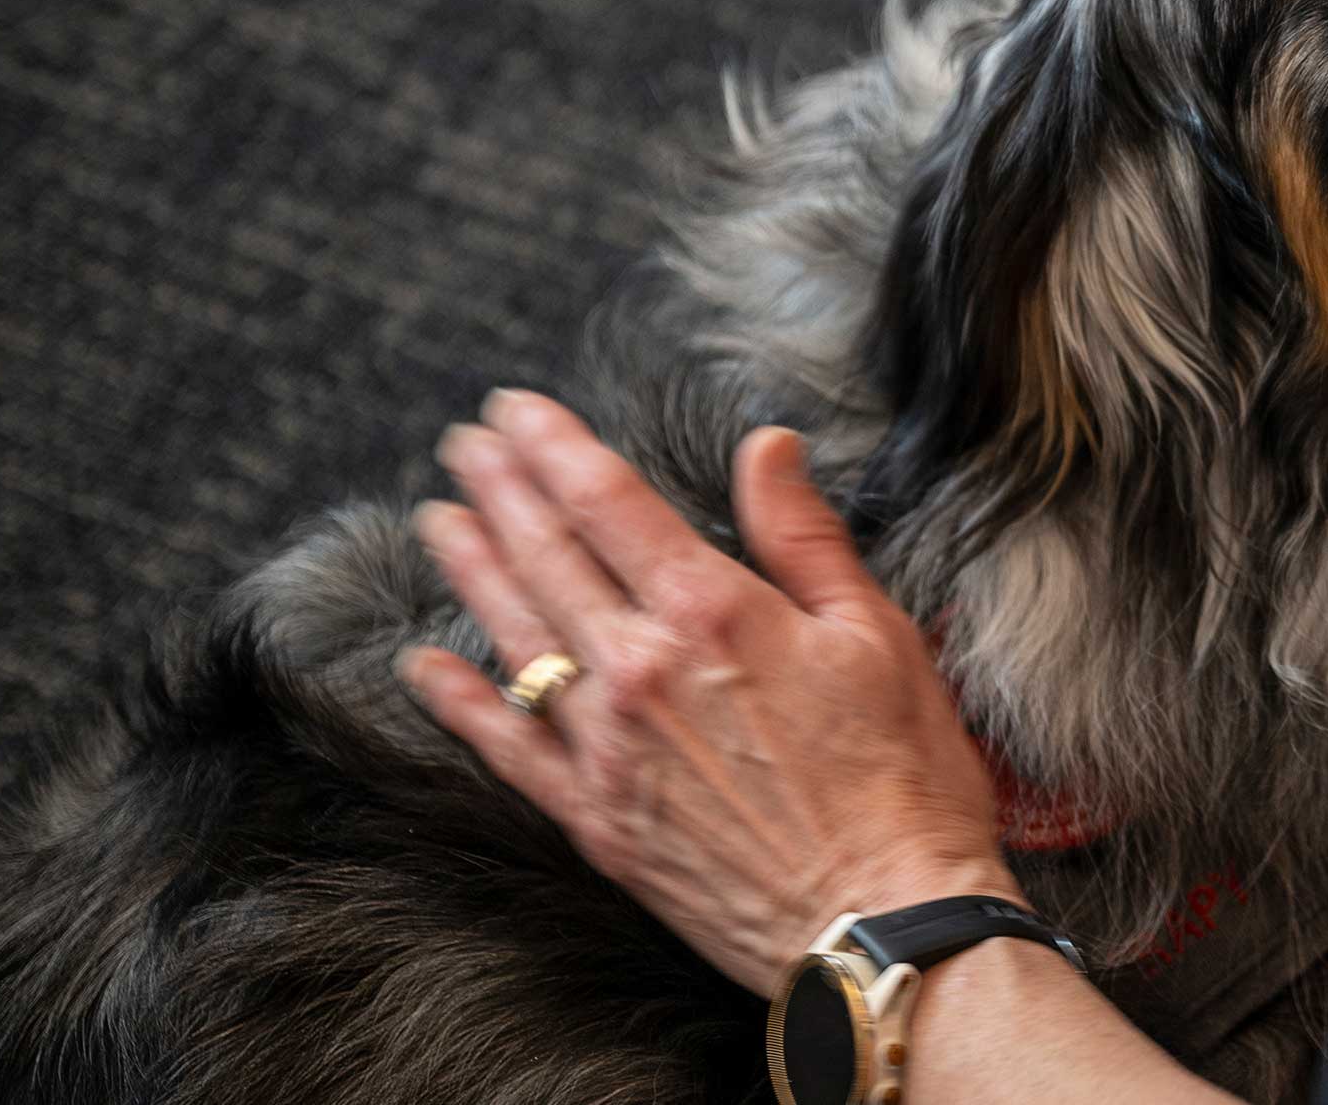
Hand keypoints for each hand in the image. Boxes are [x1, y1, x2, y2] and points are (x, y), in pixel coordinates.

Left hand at [397, 388, 1020, 994]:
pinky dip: (459, 702)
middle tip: (464, 443)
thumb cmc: (902, 776)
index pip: (608, 503)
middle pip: (547, 556)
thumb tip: (766, 446)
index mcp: (712, 612)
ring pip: (516, 635)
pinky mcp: (595, 817)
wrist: (881, 917)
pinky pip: (505, 747)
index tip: (516, 409)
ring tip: (440, 517)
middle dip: (500, 489)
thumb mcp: (878, 632)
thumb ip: (805, 536)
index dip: (553, 446)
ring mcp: (605, 748)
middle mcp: (640, 670)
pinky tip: (425, 666)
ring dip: (471, 568)